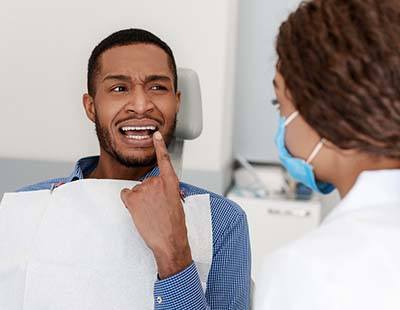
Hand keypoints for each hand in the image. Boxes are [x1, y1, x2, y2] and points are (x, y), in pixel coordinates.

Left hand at [120, 132, 191, 278]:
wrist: (169, 241)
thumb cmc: (175, 225)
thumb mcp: (177, 203)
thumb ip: (168, 191)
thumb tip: (160, 191)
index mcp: (171, 182)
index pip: (164, 159)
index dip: (159, 146)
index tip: (155, 135)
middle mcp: (157, 182)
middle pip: (147, 182)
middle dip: (149, 194)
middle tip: (156, 209)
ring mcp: (144, 189)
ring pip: (136, 190)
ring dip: (140, 201)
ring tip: (150, 214)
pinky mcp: (133, 198)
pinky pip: (125, 195)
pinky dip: (129, 202)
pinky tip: (138, 212)